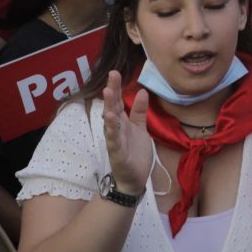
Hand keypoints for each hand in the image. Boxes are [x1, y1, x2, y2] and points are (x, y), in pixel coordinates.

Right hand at [98, 70, 154, 197]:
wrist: (134, 179)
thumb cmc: (135, 153)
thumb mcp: (140, 128)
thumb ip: (140, 111)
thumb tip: (142, 91)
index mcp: (122, 122)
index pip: (119, 101)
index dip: (118, 87)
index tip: (115, 72)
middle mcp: (116, 128)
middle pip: (113, 107)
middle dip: (113, 91)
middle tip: (112, 75)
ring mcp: (115, 140)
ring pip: (111, 121)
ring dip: (109, 107)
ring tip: (109, 92)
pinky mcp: (117, 152)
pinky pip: (113, 139)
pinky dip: (111, 129)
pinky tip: (109, 118)